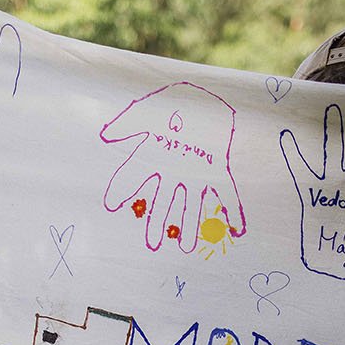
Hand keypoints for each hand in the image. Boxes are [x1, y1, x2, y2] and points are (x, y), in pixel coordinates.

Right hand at [100, 82, 246, 252]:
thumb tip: (107, 135)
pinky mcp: (218, 170)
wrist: (204, 97)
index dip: (121, 190)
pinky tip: (238, 230)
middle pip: (164, 203)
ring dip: (191, 226)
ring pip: (192, 205)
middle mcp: (174, 171)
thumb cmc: (173, 104)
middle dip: (158, 223)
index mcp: (155, 157)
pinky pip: (227, 194)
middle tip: (153, 245)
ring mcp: (197, 173)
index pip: (133, 177)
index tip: (110, 205)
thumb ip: (127, 123)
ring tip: (188, 247)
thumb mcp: (147, 111)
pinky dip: (233, 212)